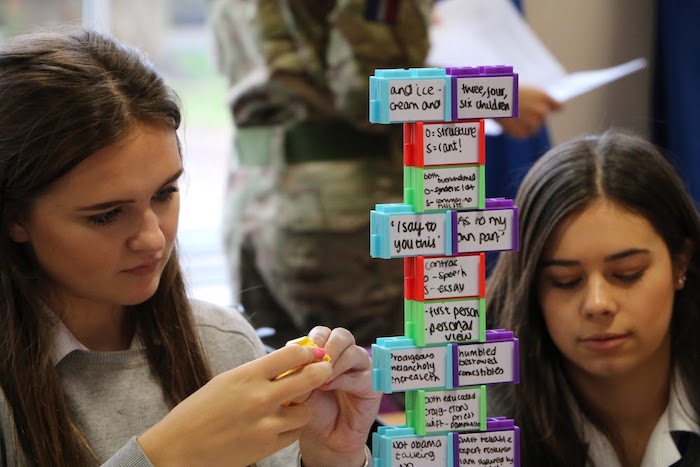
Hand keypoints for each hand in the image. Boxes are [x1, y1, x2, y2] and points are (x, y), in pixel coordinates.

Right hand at [137, 344, 332, 466]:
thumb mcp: (227, 381)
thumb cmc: (200, 410)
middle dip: (321, 371)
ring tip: (290, 405)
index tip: (310, 353)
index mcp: (247, 375)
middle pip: (309, 378)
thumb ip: (259, 372)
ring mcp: (265, 424)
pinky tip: (280, 423)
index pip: (292, 354)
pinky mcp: (267, 446)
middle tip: (324, 369)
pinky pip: (295, 433)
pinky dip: (291, 428)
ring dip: (302, 406)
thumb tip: (290, 361)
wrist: (180, 448)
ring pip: (306, 410)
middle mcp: (260, 398)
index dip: (306, 352)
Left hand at [298, 327, 381, 466]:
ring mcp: (361, 368)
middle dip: (327, 347)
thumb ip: (298, 374)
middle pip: (341, 335)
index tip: (301, 356)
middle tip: (315, 362)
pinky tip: (329, 387)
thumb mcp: (299, 389)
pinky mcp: (373, 384)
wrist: (324, 438)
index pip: (322, 333)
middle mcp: (346, 356)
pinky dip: (343, 378)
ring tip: (321, 380)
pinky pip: (361, 374)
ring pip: (353, 351)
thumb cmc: (311, 410)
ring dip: (335, 363)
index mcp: (327, 351)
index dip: (313, 341)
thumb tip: (299, 360)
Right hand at [497, 86, 561, 138]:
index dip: (552, 108)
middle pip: (542, 119)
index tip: (546, 108)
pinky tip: (509, 122)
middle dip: (533, 116)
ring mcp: (533, 123)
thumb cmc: (507, 92)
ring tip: (512, 116)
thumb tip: (554, 109)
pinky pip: (523, 135)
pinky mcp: (523, 133)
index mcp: (544, 97)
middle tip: (519, 110)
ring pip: (533, 128)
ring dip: (525, 124)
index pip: (559, 107)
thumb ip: (543, 99)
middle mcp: (542, 111)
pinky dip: (516, 131)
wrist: (492, 100)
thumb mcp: (529, 90)